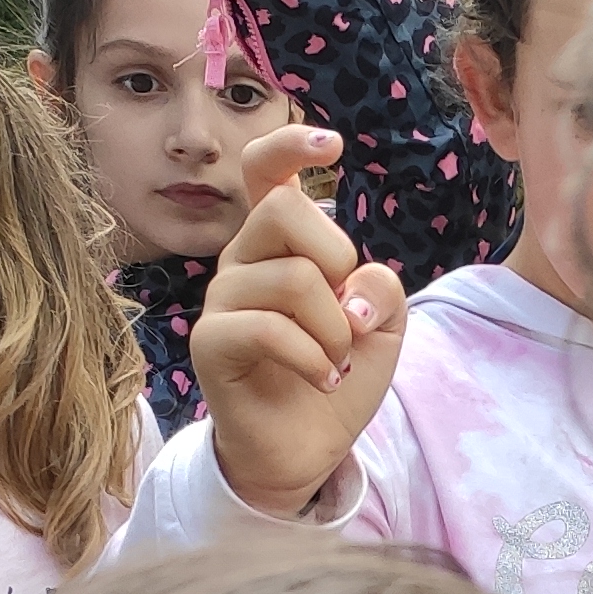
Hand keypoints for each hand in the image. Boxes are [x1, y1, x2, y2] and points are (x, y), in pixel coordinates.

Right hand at [194, 124, 406, 517]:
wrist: (306, 449)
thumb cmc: (336, 375)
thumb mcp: (381, 328)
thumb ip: (382, 290)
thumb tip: (353, 287)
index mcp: (279, 243)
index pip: (265, 170)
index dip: (292, 145)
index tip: (332, 144)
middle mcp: (243, 258)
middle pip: (285, 211)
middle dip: (337, 259)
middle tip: (348, 316)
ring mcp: (221, 298)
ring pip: (292, 279)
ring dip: (334, 330)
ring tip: (335, 363)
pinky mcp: (210, 343)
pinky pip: (266, 327)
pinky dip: (312, 357)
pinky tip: (323, 381)